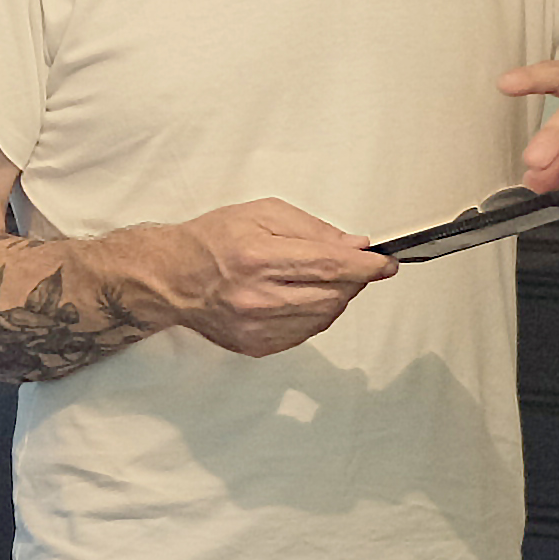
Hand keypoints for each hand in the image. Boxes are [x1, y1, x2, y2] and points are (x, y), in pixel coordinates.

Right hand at [161, 198, 393, 357]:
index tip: (386, 264)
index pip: (330, 266)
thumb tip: (354, 246)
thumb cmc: (213, 240)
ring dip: (336, 297)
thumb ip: (312, 229)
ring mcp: (256, 328)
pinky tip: (302, 297)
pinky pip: (306, 333)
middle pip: (332, 295)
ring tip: (322, 278)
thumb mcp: (262, 213)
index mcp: (257, 258)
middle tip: (354, 266)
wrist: (171, 278)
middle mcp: (256, 298)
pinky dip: (316, 314)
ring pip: (324, 317)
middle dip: (353, 280)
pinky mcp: (256, 346)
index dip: (366, 267)